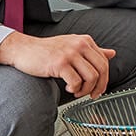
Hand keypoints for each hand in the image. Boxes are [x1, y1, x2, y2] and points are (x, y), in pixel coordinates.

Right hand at [0, 32, 115, 98]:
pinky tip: (67, 88)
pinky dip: (74, 89)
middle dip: (98, 87)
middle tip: (91, 95)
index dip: (104, 79)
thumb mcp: (72, 46)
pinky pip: (76, 82)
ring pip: (91, 77)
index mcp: (85, 40)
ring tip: (76, 91)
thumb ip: (93, 50)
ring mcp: (70, 53)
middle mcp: (80, 44)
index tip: (99, 89)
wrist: (23, 49)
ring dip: (85, 89)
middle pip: (101, 70)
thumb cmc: (47, 50)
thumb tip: (112, 53)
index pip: (104, 62)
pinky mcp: (60, 63)